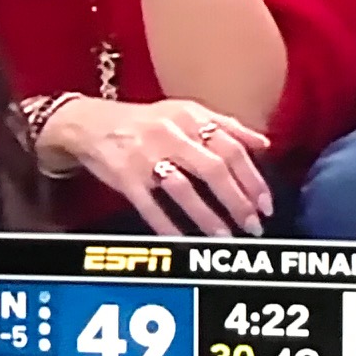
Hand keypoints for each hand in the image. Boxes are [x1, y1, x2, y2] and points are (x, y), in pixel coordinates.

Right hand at [39, 96, 273, 237]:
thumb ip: (225, 125)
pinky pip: (151, 207)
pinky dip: (169, 226)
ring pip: (184, 190)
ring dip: (209, 217)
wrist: (89, 123)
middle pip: (214, 169)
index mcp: (190, 117)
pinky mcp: (126, 179)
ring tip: (226, 238)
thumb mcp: (184, 112)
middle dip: (238, 201)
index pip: (232, 148)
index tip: (266, 203)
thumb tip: (263, 143)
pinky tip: (185, 242)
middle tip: (253, 225)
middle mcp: (171, 134)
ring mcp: (146, 157)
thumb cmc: (143, 121)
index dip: (253, 178)